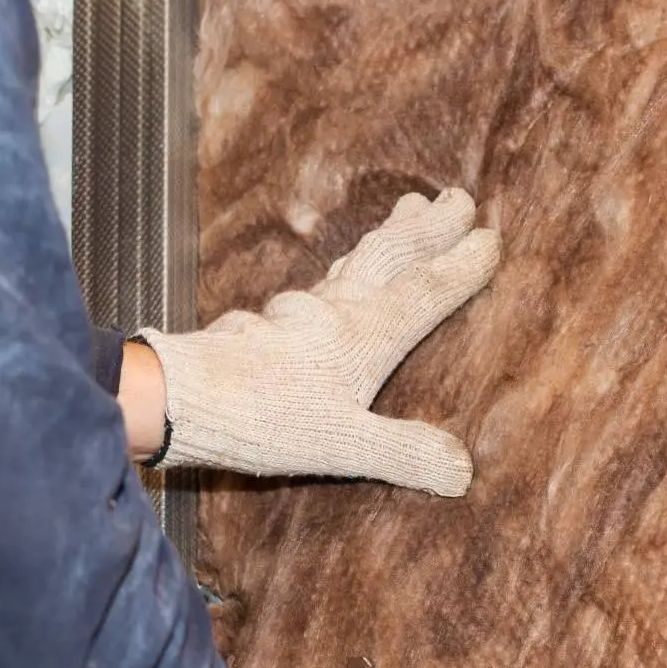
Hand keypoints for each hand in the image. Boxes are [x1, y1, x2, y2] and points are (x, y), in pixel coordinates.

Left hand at [137, 188, 498, 495]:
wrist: (176, 398)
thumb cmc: (262, 420)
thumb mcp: (345, 443)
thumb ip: (405, 453)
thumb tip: (463, 470)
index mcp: (364, 336)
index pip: (423, 294)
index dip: (459, 268)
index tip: (491, 238)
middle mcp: (334, 313)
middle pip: (389, 258)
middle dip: (427, 229)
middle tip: (458, 198)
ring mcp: (295, 315)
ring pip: (352, 263)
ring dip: (385, 237)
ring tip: (407, 210)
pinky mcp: (262, 326)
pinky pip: (316, 285)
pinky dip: (340, 269)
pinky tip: (331, 281)